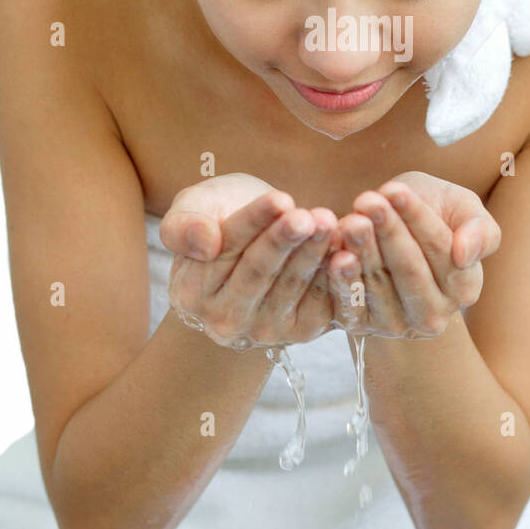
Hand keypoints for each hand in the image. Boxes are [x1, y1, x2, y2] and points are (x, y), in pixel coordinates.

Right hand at [160, 174, 339, 347]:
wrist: (252, 249)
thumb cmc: (221, 220)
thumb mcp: (192, 209)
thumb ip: (183, 225)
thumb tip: (205, 244)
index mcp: (192, 290)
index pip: (226, 249)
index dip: (254, 222)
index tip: (279, 198)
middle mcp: (224, 319)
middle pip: (259, 271)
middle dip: (285, 241)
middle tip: (308, 216)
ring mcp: (264, 330)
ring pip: (291, 285)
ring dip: (313, 253)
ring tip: (329, 222)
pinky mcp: (301, 330)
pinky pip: (321, 301)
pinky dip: (335, 275)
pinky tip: (346, 249)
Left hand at [327, 171, 500, 338]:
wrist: (390, 228)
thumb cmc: (433, 212)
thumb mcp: (462, 208)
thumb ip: (480, 230)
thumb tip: (465, 254)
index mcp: (465, 287)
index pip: (441, 251)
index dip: (418, 219)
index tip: (396, 190)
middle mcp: (435, 315)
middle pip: (411, 270)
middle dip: (388, 232)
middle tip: (368, 200)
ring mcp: (398, 324)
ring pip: (379, 284)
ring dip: (363, 250)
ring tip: (351, 219)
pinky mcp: (363, 326)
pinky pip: (352, 305)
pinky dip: (343, 279)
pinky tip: (337, 255)